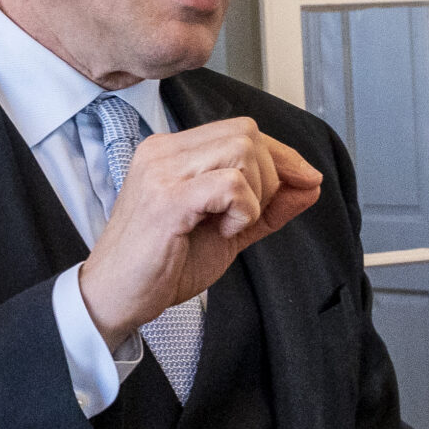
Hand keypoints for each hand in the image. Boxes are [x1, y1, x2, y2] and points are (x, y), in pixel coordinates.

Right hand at [78, 117, 322, 346]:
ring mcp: (162, 172)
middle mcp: (164, 152)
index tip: (307, 180)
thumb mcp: (228, 231)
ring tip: (232, 224)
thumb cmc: (162, 267)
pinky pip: (231, 185)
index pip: (241, 130)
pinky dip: (243, 210)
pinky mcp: (167, 199)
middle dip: (270, 175)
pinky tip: (224, 230)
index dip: (282, 155)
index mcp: (172, 152)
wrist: (116, 299)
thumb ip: (268, 206)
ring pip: (242, 151)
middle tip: (251, 215)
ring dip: (256, 193)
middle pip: (246, 133)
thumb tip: (312, 184)